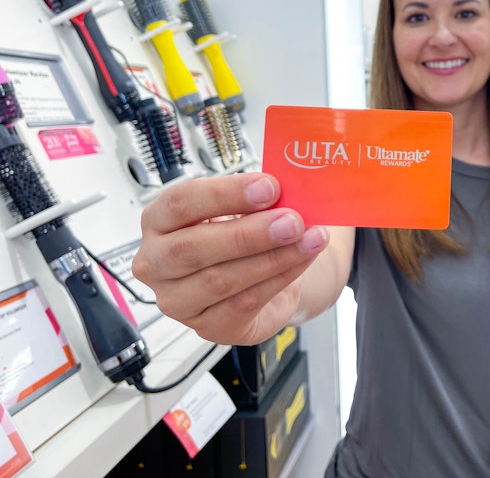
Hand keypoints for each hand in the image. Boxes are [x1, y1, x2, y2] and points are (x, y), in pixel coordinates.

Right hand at [131, 172, 328, 344]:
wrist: (261, 275)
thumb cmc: (241, 236)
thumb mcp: (243, 210)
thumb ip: (256, 200)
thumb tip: (286, 192)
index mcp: (159, 222)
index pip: (180, 203)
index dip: (226, 194)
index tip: (268, 186)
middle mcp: (157, 263)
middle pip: (193, 248)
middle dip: (249, 233)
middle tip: (292, 221)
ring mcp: (178, 301)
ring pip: (222, 280)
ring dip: (273, 257)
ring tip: (308, 239)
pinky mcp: (209, 327)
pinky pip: (245, 303)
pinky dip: (280, 278)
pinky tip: (302, 260)